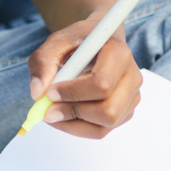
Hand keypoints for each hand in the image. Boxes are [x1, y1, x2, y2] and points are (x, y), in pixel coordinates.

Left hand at [27, 23, 141, 138]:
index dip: (73, 93)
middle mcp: (132, 76)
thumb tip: (37, 94)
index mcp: (119, 53)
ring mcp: (132, 97)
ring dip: (73, 123)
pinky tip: (64, 114)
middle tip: (48, 110)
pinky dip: (78, 127)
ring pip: (105, 126)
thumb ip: (43, 62)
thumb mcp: (57, 41)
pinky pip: (101, 130)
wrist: (99, 42)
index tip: (50, 92)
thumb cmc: (79, 40)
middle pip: (108, 111)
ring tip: (53, 112)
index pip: (101, 84)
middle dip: (74, 113)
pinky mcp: (126, 111)